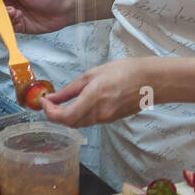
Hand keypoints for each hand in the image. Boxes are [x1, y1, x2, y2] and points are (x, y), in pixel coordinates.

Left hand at [40, 59, 155, 126]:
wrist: (150, 81)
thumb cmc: (124, 71)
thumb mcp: (93, 74)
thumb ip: (71, 89)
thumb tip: (54, 97)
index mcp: (93, 99)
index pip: (64, 117)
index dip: (49, 112)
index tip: (44, 101)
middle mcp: (99, 114)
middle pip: (69, 123)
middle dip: (55, 114)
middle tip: (49, 102)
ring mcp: (105, 119)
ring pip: (78, 124)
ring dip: (66, 116)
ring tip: (60, 102)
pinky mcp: (110, 120)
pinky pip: (89, 121)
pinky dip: (78, 115)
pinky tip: (77, 104)